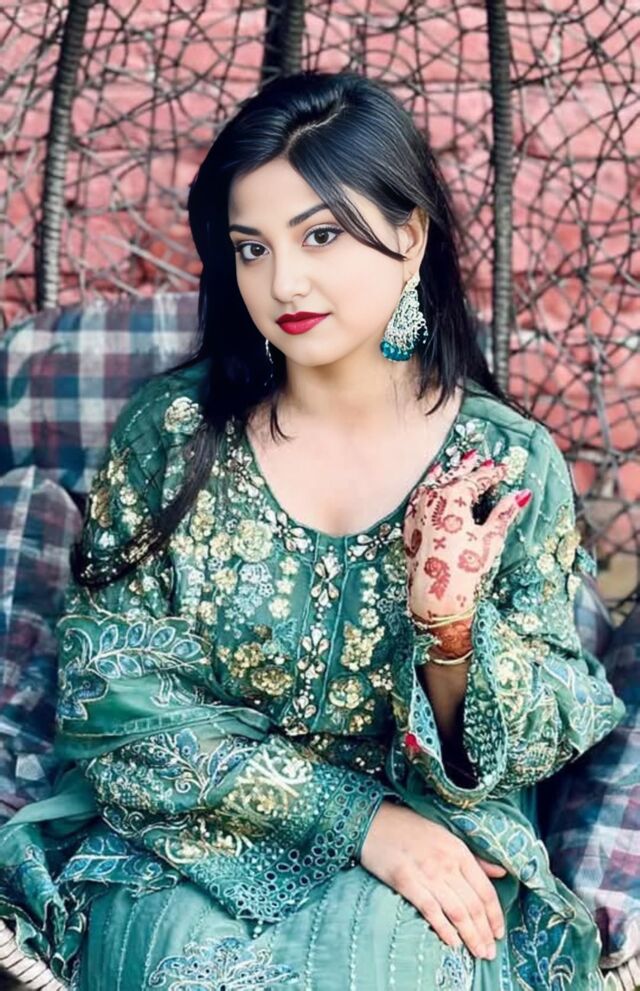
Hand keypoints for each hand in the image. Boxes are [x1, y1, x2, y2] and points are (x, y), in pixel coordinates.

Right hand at [360, 801, 506, 958]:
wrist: (375, 822)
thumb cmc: (411, 828)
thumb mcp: (447, 836)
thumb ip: (474, 858)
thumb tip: (501, 873)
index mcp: (459, 852)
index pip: (485, 890)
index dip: (495, 915)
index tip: (499, 932)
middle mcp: (447, 864)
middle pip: (473, 905)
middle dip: (484, 932)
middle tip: (490, 953)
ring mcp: (427, 874)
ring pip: (457, 912)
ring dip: (470, 936)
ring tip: (478, 953)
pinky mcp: (407, 882)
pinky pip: (431, 911)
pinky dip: (444, 929)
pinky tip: (453, 943)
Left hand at [403, 451, 531, 619]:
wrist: (435, 593)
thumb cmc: (465, 566)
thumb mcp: (490, 538)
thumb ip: (504, 513)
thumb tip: (522, 495)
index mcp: (454, 496)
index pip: (477, 479)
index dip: (491, 474)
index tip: (503, 468)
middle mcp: (432, 497)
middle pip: (453, 476)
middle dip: (469, 468)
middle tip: (478, 458)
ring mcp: (418, 510)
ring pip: (432, 483)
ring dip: (445, 473)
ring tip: (452, 464)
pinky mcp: (409, 524)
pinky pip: (417, 498)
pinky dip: (426, 489)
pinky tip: (428, 488)